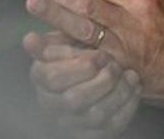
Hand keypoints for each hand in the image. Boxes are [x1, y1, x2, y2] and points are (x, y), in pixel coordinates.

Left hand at [17, 0, 163, 107]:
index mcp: (144, 1)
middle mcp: (131, 25)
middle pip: (83, 5)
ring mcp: (124, 51)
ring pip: (81, 31)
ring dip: (53, 17)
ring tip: (31, 4)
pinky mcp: (120, 70)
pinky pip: (87, 58)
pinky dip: (65, 50)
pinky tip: (45, 43)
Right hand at [23, 30, 140, 137]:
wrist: (95, 70)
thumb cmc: (79, 51)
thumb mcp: (66, 39)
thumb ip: (52, 34)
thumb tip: (29, 39)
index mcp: (41, 78)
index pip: (54, 78)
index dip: (80, 67)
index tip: (101, 55)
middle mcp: (52, 104)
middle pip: (74, 100)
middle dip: (101, 81)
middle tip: (116, 65)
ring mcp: (71, 121)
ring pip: (96, 115)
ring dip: (118, 93)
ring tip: (130, 74)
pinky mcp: (91, 133)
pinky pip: (112, 126)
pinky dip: (128, 106)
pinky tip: (134, 88)